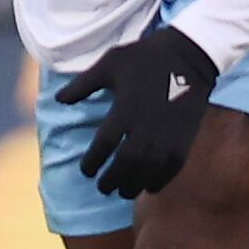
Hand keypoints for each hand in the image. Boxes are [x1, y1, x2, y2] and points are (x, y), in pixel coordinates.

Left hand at [55, 25, 219, 198]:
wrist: (189, 56)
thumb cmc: (144, 58)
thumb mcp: (108, 64)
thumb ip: (83, 85)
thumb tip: (58, 100)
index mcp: (124, 110)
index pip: (103, 145)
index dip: (92, 162)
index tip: (86, 170)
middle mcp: (146, 128)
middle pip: (125, 164)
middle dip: (111, 180)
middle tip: (102, 187)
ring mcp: (167, 136)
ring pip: (148, 171)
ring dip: (133, 185)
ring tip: (122, 191)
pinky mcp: (184, 139)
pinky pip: (171, 169)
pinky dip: (159, 181)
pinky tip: (149, 187)